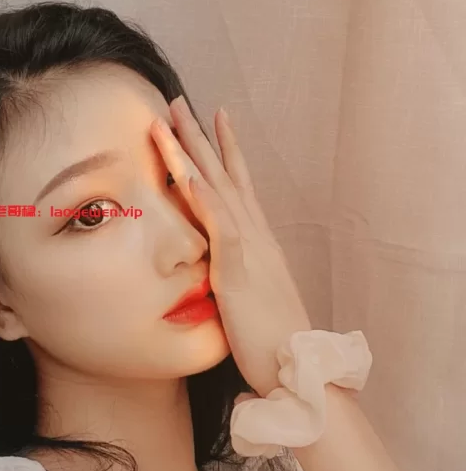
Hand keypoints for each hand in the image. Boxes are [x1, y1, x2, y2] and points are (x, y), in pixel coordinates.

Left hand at [151, 98, 311, 397]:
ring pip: (218, 188)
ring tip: (172, 120)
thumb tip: (222, 271)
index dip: (223, 151)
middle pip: (224, 174)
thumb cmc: (273, 342)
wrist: (297, 369)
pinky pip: (221, 227)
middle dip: (200, 136)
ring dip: (193, 153)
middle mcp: (255, 235)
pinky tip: (188, 174)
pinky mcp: (241, 270)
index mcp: (256, 241)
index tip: (210, 120)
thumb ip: (236, 277)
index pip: (236, 185)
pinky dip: (204, 198)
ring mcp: (249, 248)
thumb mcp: (250, 299)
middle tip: (178, 101)